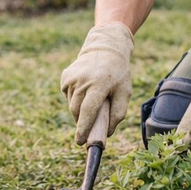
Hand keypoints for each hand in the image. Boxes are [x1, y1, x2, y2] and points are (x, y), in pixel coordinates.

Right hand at [60, 23, 133, 144]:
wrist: (105, 48)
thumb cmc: (118, 73)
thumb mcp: (125, 92)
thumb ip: (118, 114)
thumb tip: (107, 133)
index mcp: (99, 84)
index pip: (88, 111)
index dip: (83, 128)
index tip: (80, 141)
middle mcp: (83, 80)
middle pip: (77, 111)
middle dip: (82, 122)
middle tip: (88, 128)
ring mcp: (72, 77)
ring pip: (72, 104)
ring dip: (80, 110)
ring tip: (92, 102)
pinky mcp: (66, 76)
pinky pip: (68, 95)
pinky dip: (75, 99)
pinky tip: (85, 91)